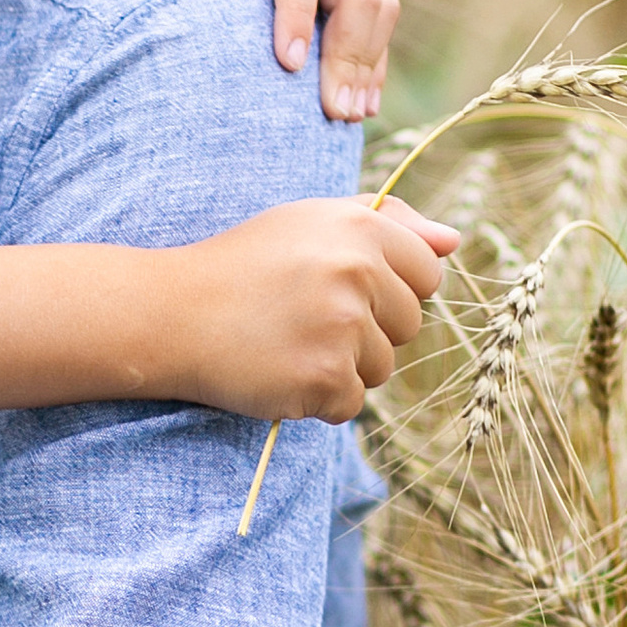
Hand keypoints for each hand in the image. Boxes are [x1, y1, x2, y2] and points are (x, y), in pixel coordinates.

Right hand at [174, 197, 454, 422]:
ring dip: (342, 366)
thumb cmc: (244, 264)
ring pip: (383, 368)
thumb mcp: (311, 222)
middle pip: (409, 325)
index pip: (427, 274)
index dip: (389, 288)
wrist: (172, 312)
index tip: (339, 289)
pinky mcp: (323, 378)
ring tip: (287, 342)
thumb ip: (390, 223)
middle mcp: (358, 272)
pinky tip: (279, 371)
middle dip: (367, 330)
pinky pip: (351, 404)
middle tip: (303, 317)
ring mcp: (342, 328)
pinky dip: (318, 399)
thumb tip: (455, 242)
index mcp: (360, 227)